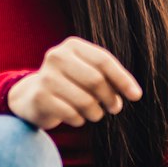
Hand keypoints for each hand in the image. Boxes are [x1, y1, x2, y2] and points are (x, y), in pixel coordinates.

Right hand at [7, 37, 142, 129]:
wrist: (31, 97)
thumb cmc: (68, 84)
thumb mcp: (86, 73)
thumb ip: (107, 77)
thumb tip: (134, 93)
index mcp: (72, 46)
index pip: (103, 60)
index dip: (123, 79)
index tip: (136, 96)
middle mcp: (56, 56)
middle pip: (96, 80)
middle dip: (110, 98)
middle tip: (115, 108)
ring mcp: (46, 77)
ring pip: (85, 100)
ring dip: (96, 112)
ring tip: (95, 114)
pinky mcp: (40, 97)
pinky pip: (72, 114)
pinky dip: (80, 120)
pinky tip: (77, 118)